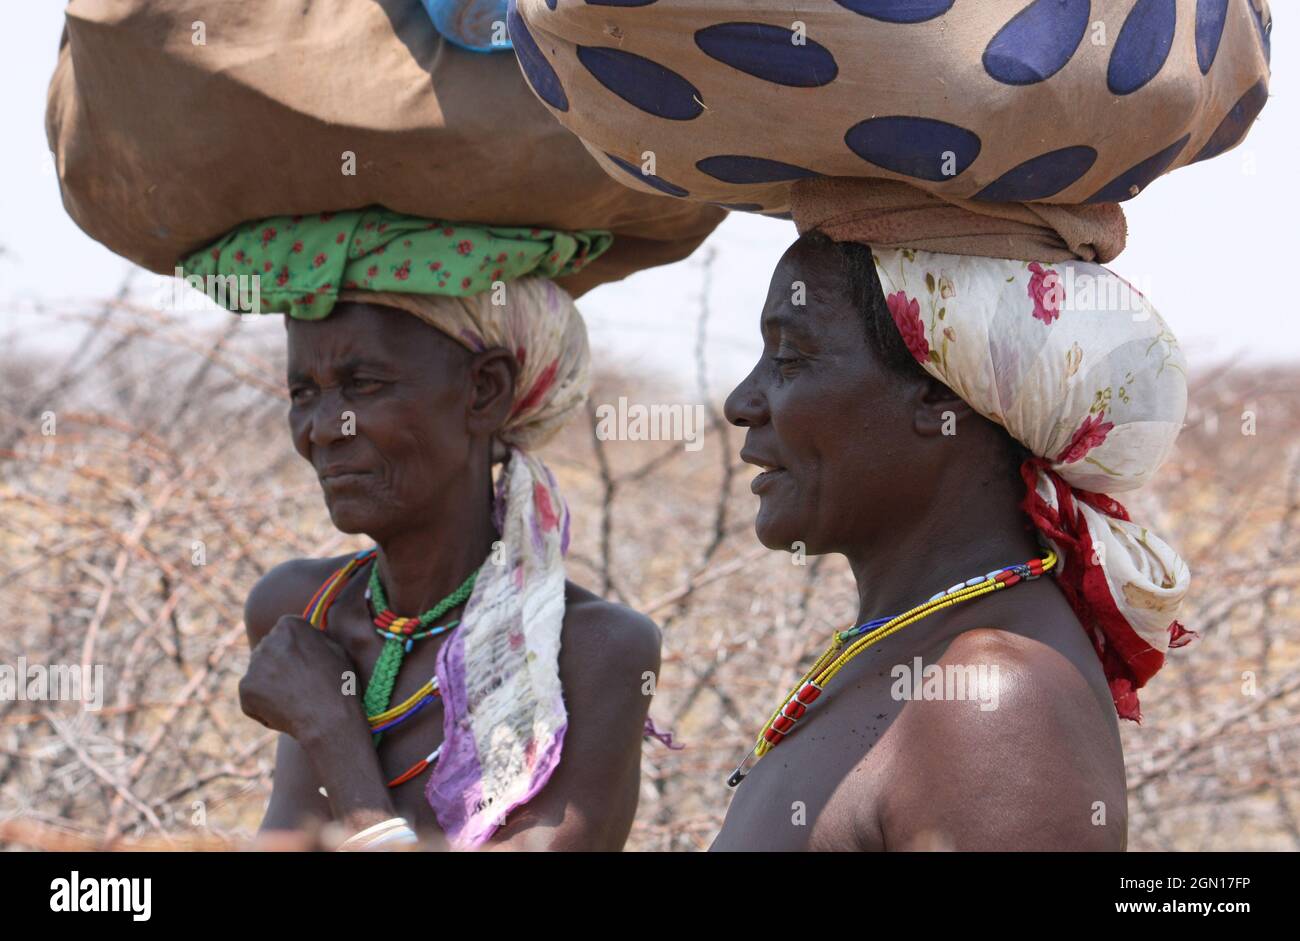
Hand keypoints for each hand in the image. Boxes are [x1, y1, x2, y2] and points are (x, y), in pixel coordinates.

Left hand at [239, 614, 362, 741]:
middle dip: (279, 664)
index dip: (296, 650)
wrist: (329, 717)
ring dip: (271, 684)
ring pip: (260, 673)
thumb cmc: (339, 683)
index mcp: (289, 625)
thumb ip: (315, 638)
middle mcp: (267, 640)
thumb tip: (305, 639)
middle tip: (299, 685)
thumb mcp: (336, 649)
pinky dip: (263, 705)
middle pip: (269, 651)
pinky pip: (252, 696)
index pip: (285, 633)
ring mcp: (253, 665)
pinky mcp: (245, 688)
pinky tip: (284, 712)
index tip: (307, 664)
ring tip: (294, 701)